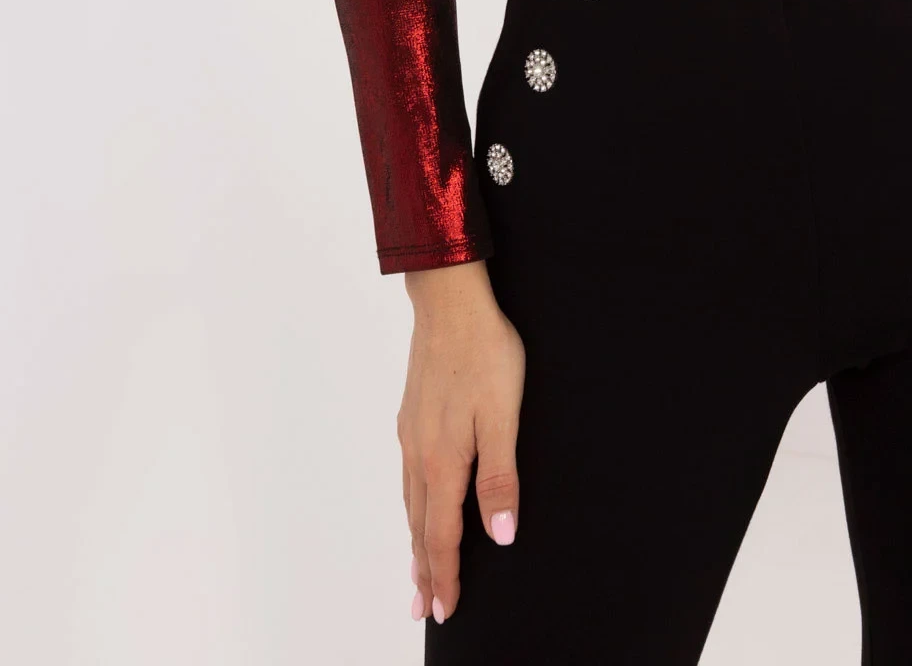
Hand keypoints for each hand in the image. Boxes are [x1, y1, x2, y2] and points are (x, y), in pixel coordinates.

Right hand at [398, 260, 524, 625]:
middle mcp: (419, 454)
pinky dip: (412, 507)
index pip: (442, 536)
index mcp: (442, 462)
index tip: (445, 610)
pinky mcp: (412, 415)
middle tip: (425, 609)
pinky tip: (417, 504)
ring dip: (415, 542)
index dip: (445, 576)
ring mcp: (411, 434)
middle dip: (424, 571)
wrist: (450, 302)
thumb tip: (499, 537)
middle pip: (420, 527)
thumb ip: (500, 479)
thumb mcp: (503, 417)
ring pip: (411, 503)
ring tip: (418, 571)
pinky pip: (408, 478)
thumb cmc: (483, 354)